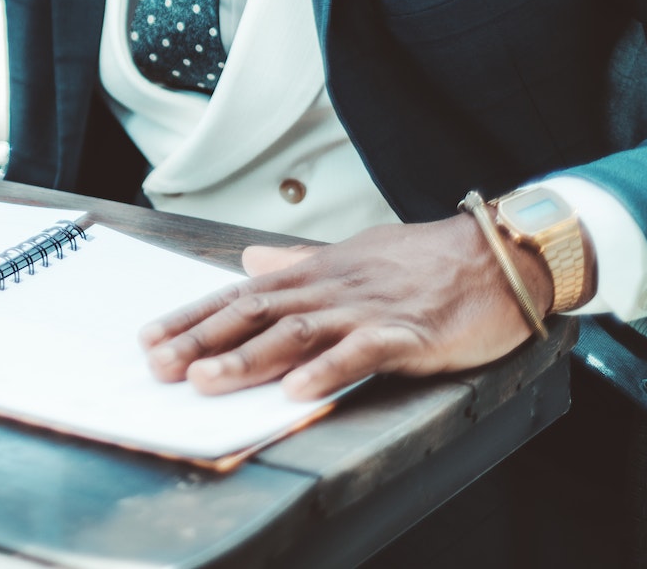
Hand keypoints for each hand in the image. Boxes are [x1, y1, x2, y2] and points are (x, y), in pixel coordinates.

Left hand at [137, 212, 554, 400]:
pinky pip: (360, 353)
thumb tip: (250, 263)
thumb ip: (297, 262)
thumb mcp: (350, 256)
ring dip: (247, 358)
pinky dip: (327, 370)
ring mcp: (365, 311)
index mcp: (313, 274)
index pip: (237, 295)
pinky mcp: (406, 334)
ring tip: (205, 379)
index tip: (148, 338)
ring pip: (294, 334)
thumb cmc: (424, 260)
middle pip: (253, 314)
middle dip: (200, 340)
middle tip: (156, 366)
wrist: (498, 255)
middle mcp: (329, 289)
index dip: (191, 318)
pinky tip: (297, 390)